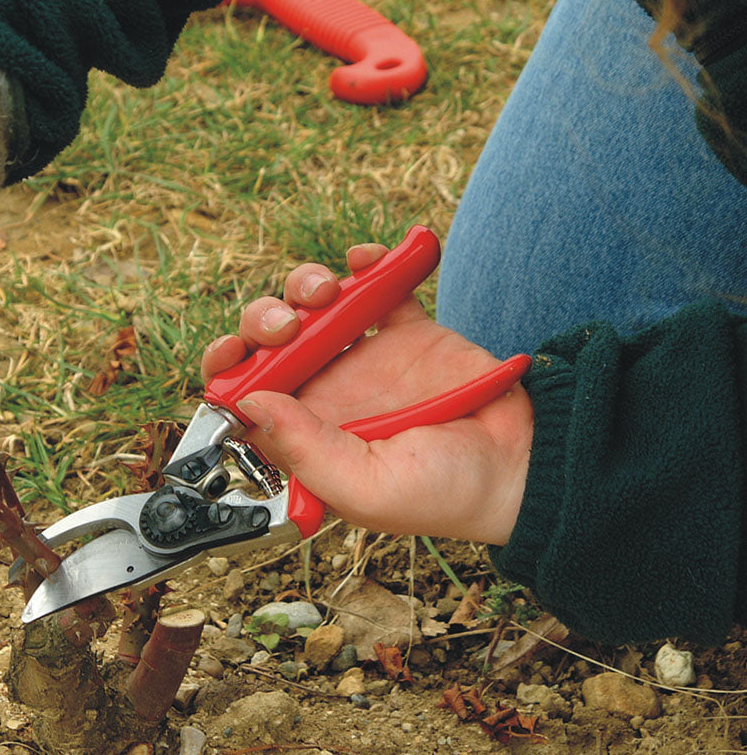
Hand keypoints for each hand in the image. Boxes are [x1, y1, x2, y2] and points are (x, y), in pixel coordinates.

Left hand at [202, 244, 533, 545]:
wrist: (524, 465)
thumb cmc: (447, 494)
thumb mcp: (368, 489)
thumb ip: (307, 451)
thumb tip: (252, 403)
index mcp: (308, 432)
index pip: (246, 394)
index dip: (228, 369)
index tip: (233, 353)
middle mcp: (330, 391)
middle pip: (271, 342)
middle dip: (263, 319)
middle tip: (287, 325)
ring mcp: (367, 357)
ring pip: (314, 306)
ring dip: (306, 285)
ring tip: (328, 288)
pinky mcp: (407, 331)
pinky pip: (376, 287)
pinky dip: (365, 264)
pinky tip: (365, 260)